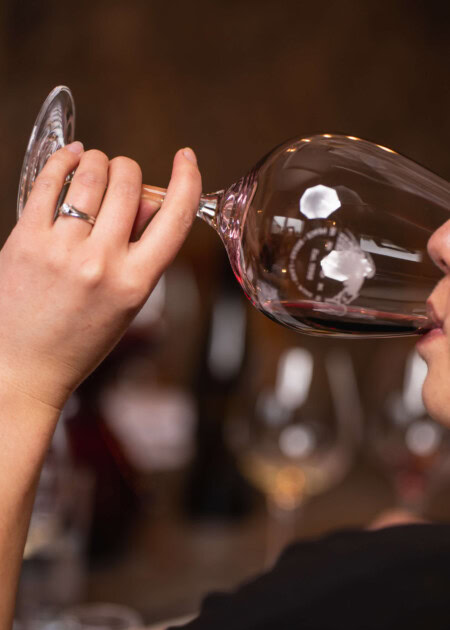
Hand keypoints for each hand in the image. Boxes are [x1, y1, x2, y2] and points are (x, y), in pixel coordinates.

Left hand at [0, 142, 200, 409]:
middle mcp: (102, 263)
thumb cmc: (79, 340)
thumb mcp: (127, 304)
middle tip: (123, 176)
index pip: (175, 218)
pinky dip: (65, 160)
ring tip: (95, 167)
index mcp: (135, 283)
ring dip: (99, 162)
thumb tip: (146, 201)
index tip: (187, 158)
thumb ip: (141, 253)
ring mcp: (62, 249)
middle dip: (130, 169)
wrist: (25, 367)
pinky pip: (50, 181)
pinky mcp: (27, 239)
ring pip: (92, 173)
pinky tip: (71, 157)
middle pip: (129, 183)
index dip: (188, 180)